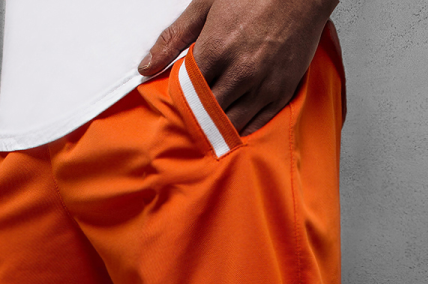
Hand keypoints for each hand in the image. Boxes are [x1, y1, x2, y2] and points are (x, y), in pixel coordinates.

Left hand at [138, 0, 336, 134]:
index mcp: (217, 48)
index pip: (186, 91)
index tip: (176, 100)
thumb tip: (146, 67)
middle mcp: (240, 72)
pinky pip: (256, 123)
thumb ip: (174, 38)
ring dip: (217, 126)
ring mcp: (263, 85)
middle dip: (196, 116)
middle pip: (207, 112)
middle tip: (190, 117)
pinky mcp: (281, 92)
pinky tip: (231, 124)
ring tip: (208, 124)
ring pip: (230, 123)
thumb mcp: (206, 5)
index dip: (179, 98)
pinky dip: (241, 127)